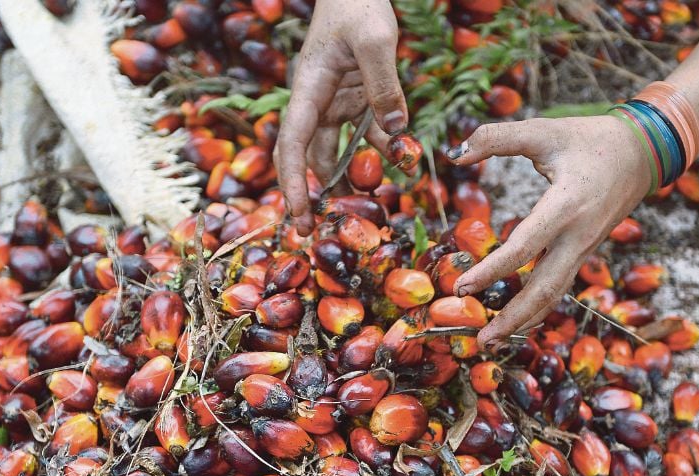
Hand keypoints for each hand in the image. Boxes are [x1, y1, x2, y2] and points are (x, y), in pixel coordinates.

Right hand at [277, 0, 407, 235]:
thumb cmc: (358, 5)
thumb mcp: (376, 41)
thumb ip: (386, 87)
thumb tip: (396, 134)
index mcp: (308, 89)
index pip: (292, 144)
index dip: (291, 183)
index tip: (296, 215)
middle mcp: (317, 100)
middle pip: (308, 155)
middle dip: (312, 192)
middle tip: (314, 231)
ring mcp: (337, 99)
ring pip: (341, 147)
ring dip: (359, 171)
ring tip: (378, 198)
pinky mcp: (358, 95)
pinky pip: (369, 129)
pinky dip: (384, 146)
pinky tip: (407, 158)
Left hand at [447, 116, 652, 348]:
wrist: (644, 151)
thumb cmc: (591, 139)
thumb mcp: (544, 131)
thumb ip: (497, 138)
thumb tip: (456, 154)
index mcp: (566, 204)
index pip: (524, 247)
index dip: (491, 270)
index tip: (462, 287)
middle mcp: (578, 235)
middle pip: (544, 288)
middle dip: (512, 317)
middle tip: (481, 342)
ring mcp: (584, 247)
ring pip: (554, 294)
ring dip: (524, 321)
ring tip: (492, 342)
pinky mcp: (584, 252)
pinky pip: (560, 286)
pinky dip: (538, 307)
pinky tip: (517, 322)